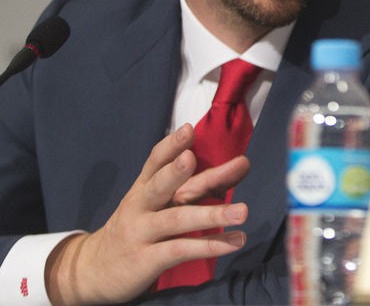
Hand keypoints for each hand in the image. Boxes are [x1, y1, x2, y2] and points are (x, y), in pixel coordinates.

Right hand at [45, 124, 249, 304]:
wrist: (94, 270)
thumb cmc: (138, 228)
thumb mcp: (160, 203)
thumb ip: (198, 184)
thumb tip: (241, 165)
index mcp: (144, 188)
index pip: (155, 161)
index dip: (171, 145)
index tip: (189, 129)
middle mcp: (140, 206)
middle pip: (159, 186)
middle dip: (175, 171)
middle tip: (191, 158)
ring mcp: (142, 233)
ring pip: (176, 219)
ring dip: (212, 215)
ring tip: (243, 211)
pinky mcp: (147, 260)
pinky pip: (181, 250)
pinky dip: (210, 245)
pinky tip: (235, 240)